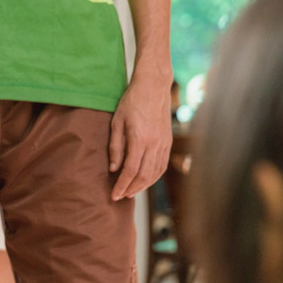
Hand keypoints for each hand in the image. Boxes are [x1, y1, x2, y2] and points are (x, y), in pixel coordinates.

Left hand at [109, 71, 171, 200]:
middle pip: (144, 175)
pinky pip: (162, 164)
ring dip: (143, 186)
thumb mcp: (116, 122)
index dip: (122, 185)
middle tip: (120, 197)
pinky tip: (145, 181)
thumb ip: (115, 147)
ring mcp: (164, 142)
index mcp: (140, 138)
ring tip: (131, 192)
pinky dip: (154, 176)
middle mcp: (155, 143)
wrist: (153, 85)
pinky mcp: (168, 141)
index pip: (131, 170)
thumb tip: (114, 169)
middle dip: (131, 189)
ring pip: (155, 172)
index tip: (114, 195)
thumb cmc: (131, 101)